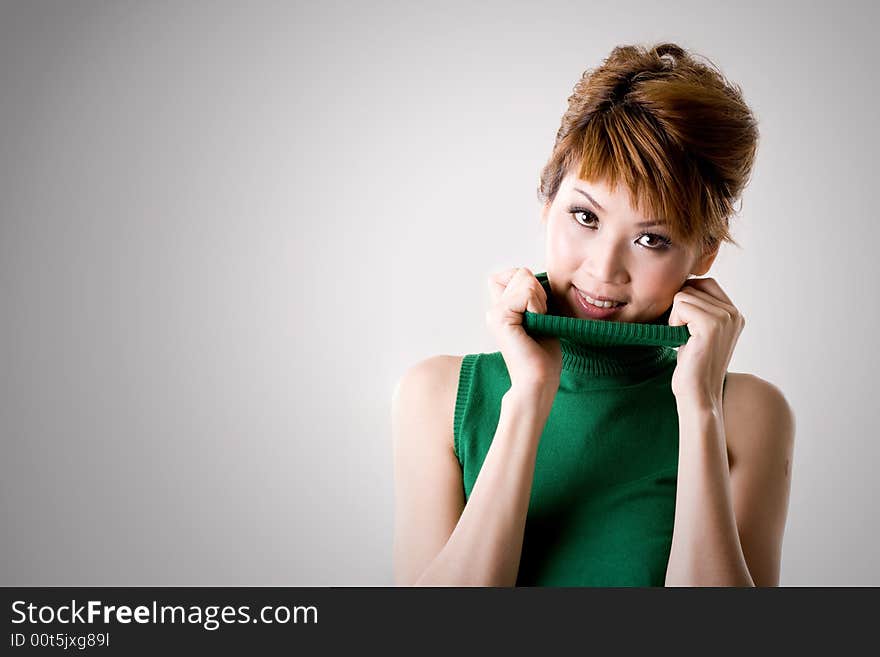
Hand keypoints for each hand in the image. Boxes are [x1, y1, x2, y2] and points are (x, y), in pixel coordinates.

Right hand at [486, 267, 561, 391]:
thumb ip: (533, 297)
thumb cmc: (543, 357)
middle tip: (540, 319)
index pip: (514, 274)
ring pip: (525, 279)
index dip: (531, 284)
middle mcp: (494, 309)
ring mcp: (494, 313)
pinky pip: (526, 293)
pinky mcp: (500, 318)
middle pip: (521, 273)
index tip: (539, 310)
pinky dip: (538, 307)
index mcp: (501, 310)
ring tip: (538, 323)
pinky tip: (536, 325)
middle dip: (539, 291)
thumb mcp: (541, 318)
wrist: (539, 381)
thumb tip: (535, 277)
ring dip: (540, 300)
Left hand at [667, 277, 744, 405]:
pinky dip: (674, 322)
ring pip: (684, 295)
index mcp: (735, 314)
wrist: (698, 394)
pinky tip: (682, 341)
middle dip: (680, 309)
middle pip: (693, 287)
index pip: (706, 283)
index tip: (685, 325)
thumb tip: (682, 282)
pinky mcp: (712, 324)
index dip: (687, 299)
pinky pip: (680, 304)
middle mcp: (734, 313)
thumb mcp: (698, 331)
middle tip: (685, 336)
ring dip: (675, 317)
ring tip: (685, 340)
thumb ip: (699, 308)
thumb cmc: (692, 365)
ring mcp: (725, 318)